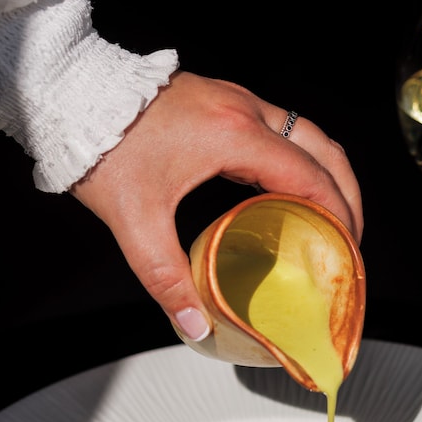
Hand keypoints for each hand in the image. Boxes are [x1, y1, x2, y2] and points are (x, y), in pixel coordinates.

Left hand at [71, 71, 363, 340]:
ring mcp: (237, 101)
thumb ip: (168, 279)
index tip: (347, 251)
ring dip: (328, 175)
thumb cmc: (102, 148)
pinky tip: (290, 193)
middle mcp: (245, 111)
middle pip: (326, 150)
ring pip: (310, 134)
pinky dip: (302, 162)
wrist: (71, 95)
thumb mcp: (134, 222)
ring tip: (332, 217)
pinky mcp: (224, 102)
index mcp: (234, 135)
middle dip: (348, 195)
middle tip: (350, 239)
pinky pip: (283, 130)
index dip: (338, 216)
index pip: (310, 177)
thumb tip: (196, 325)